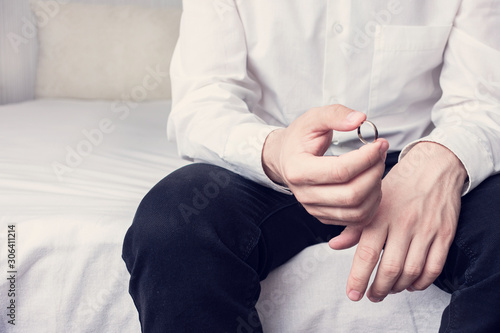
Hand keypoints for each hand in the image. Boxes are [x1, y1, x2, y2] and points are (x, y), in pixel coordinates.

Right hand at [262, 104, 388, 226]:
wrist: (284, 158)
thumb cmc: (299, 138)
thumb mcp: (313, 118)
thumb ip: (335, 114)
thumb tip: (360, 119)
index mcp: (298, 170)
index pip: (340, 171)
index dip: (366, 158)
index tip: (379, 144)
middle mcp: (304, 194)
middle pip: (351, 194)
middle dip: (374, 173)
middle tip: (380, 154)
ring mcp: (314, 208)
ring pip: (357, 210)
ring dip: (376, 189)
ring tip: (376, 168)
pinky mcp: (324, 216)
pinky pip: (356, 219)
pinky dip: (371, 204)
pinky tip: (371, 184)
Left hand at [330, 142, 466, 301]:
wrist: (434, 166)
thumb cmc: (399, 184)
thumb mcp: (372, 200)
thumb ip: (354, 226)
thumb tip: (334, 246)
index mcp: (380, 215)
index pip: (367, 254)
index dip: (358, 278)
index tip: (353, 294)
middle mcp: (402, 223)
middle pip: (390, 268)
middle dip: (378, 288)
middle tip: (371, 296)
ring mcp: (425, 229)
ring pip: (412, 271)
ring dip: (398, 287)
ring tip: (389, 289)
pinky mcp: (444, 234)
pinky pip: (434, 267)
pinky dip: (422, 282)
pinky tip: (412, 284)